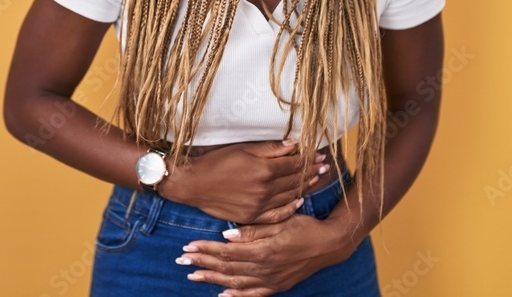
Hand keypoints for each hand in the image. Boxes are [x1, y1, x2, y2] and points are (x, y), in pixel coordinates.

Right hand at [160, 141, 329, 223]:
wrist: (193, 183)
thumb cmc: (215, 161)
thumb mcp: (242, 149)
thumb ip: (270, 149)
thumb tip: (293, 144)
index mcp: (264, 170)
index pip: (294, 164)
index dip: (309, 159)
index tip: (320, 155)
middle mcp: (265, 189)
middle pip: (295, 180)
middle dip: (312, 172)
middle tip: (325, 166)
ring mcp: (259, 205)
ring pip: (290, 197)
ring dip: (305, 187)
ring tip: (317, 180)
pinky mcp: (252, 216)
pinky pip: (277, 214)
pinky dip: (290, 208)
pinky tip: (298, 201)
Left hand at [174, 214, 357, 295]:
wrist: (330, 244)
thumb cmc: (305, 226)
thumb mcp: (280, 221)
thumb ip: (253, 231)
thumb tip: (226, 236)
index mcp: (264, 250)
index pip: (226, 252)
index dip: (206, 250)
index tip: (188, 246)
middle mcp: (266, 269)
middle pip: (227, 268)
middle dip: (202, 264)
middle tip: (182, 260)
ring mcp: (272, 280)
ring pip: (235, 282)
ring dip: (212, 280)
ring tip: (193, 276)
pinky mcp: (278, 286)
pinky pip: (254, 294)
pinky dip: (237, 296)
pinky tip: (223, 295)